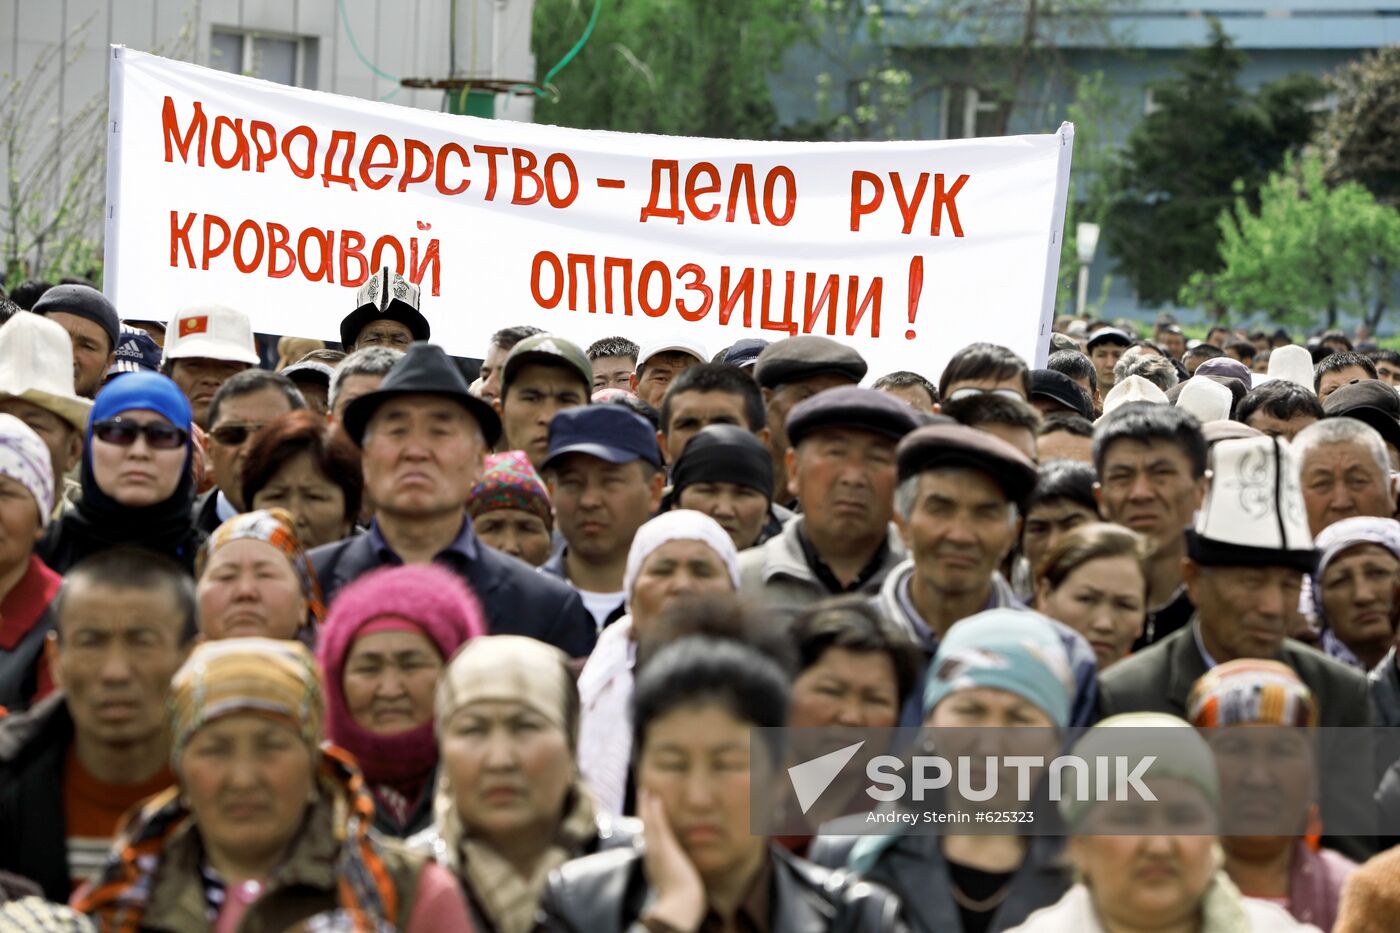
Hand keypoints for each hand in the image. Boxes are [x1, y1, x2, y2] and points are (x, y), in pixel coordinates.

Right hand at [640, 790, 705, 932]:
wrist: (681, 903)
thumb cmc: (682, 898)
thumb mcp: (676, 886)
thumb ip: (673, 879)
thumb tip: (675, 880)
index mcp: (654, 863)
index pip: (648, 840)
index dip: (646, 826)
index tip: (645, 815)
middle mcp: (651, 855)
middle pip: (644, 828)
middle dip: (643, 812)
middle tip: (641, 795)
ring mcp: (655, 849)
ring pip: (647, 823)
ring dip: (645, 806)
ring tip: (644, 791)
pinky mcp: (662, 846)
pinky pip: (655, 824)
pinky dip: (653, 811)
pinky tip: (653, 798)